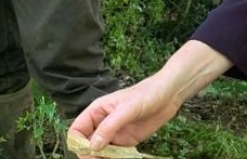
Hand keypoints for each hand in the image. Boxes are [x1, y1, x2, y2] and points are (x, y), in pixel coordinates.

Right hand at [68, 40, 232, 157]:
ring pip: (99, 152)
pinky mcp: (126, 141)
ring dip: (101, 158)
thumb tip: (93, 146)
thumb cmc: (147, 94)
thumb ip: (109, 126)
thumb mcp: (127, 108)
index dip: (77, 142)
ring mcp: (114, 133)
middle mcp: (103, 123)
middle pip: (86, 144)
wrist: (169, 95)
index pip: (77, 129)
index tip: (86, 151)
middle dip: (88, 154)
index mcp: (97, 111)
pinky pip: (114, 155)